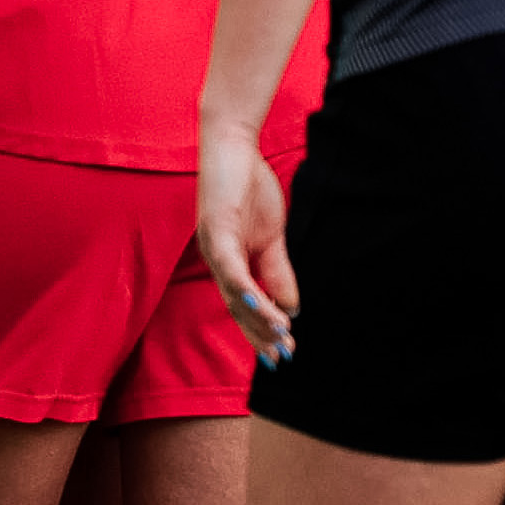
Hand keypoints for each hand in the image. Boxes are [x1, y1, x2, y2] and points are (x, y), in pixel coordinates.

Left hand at [195, 121, 297, 364]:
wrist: (233, 145)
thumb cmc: (249, 187)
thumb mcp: (272, 236)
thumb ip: (278, 271)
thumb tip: (292, 307)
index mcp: (229, 262)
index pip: (243, 306)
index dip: (261, 331)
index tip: (281, 355)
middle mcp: (216, 260)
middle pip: (236, 307)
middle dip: (260, 334)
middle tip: (281, 359)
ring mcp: (212, 246)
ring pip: (233, 293)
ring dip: (256, 316)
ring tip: (279, 337)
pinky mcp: (215, 229)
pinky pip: (229, 266)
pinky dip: (243, 287)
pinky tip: (258, 303)